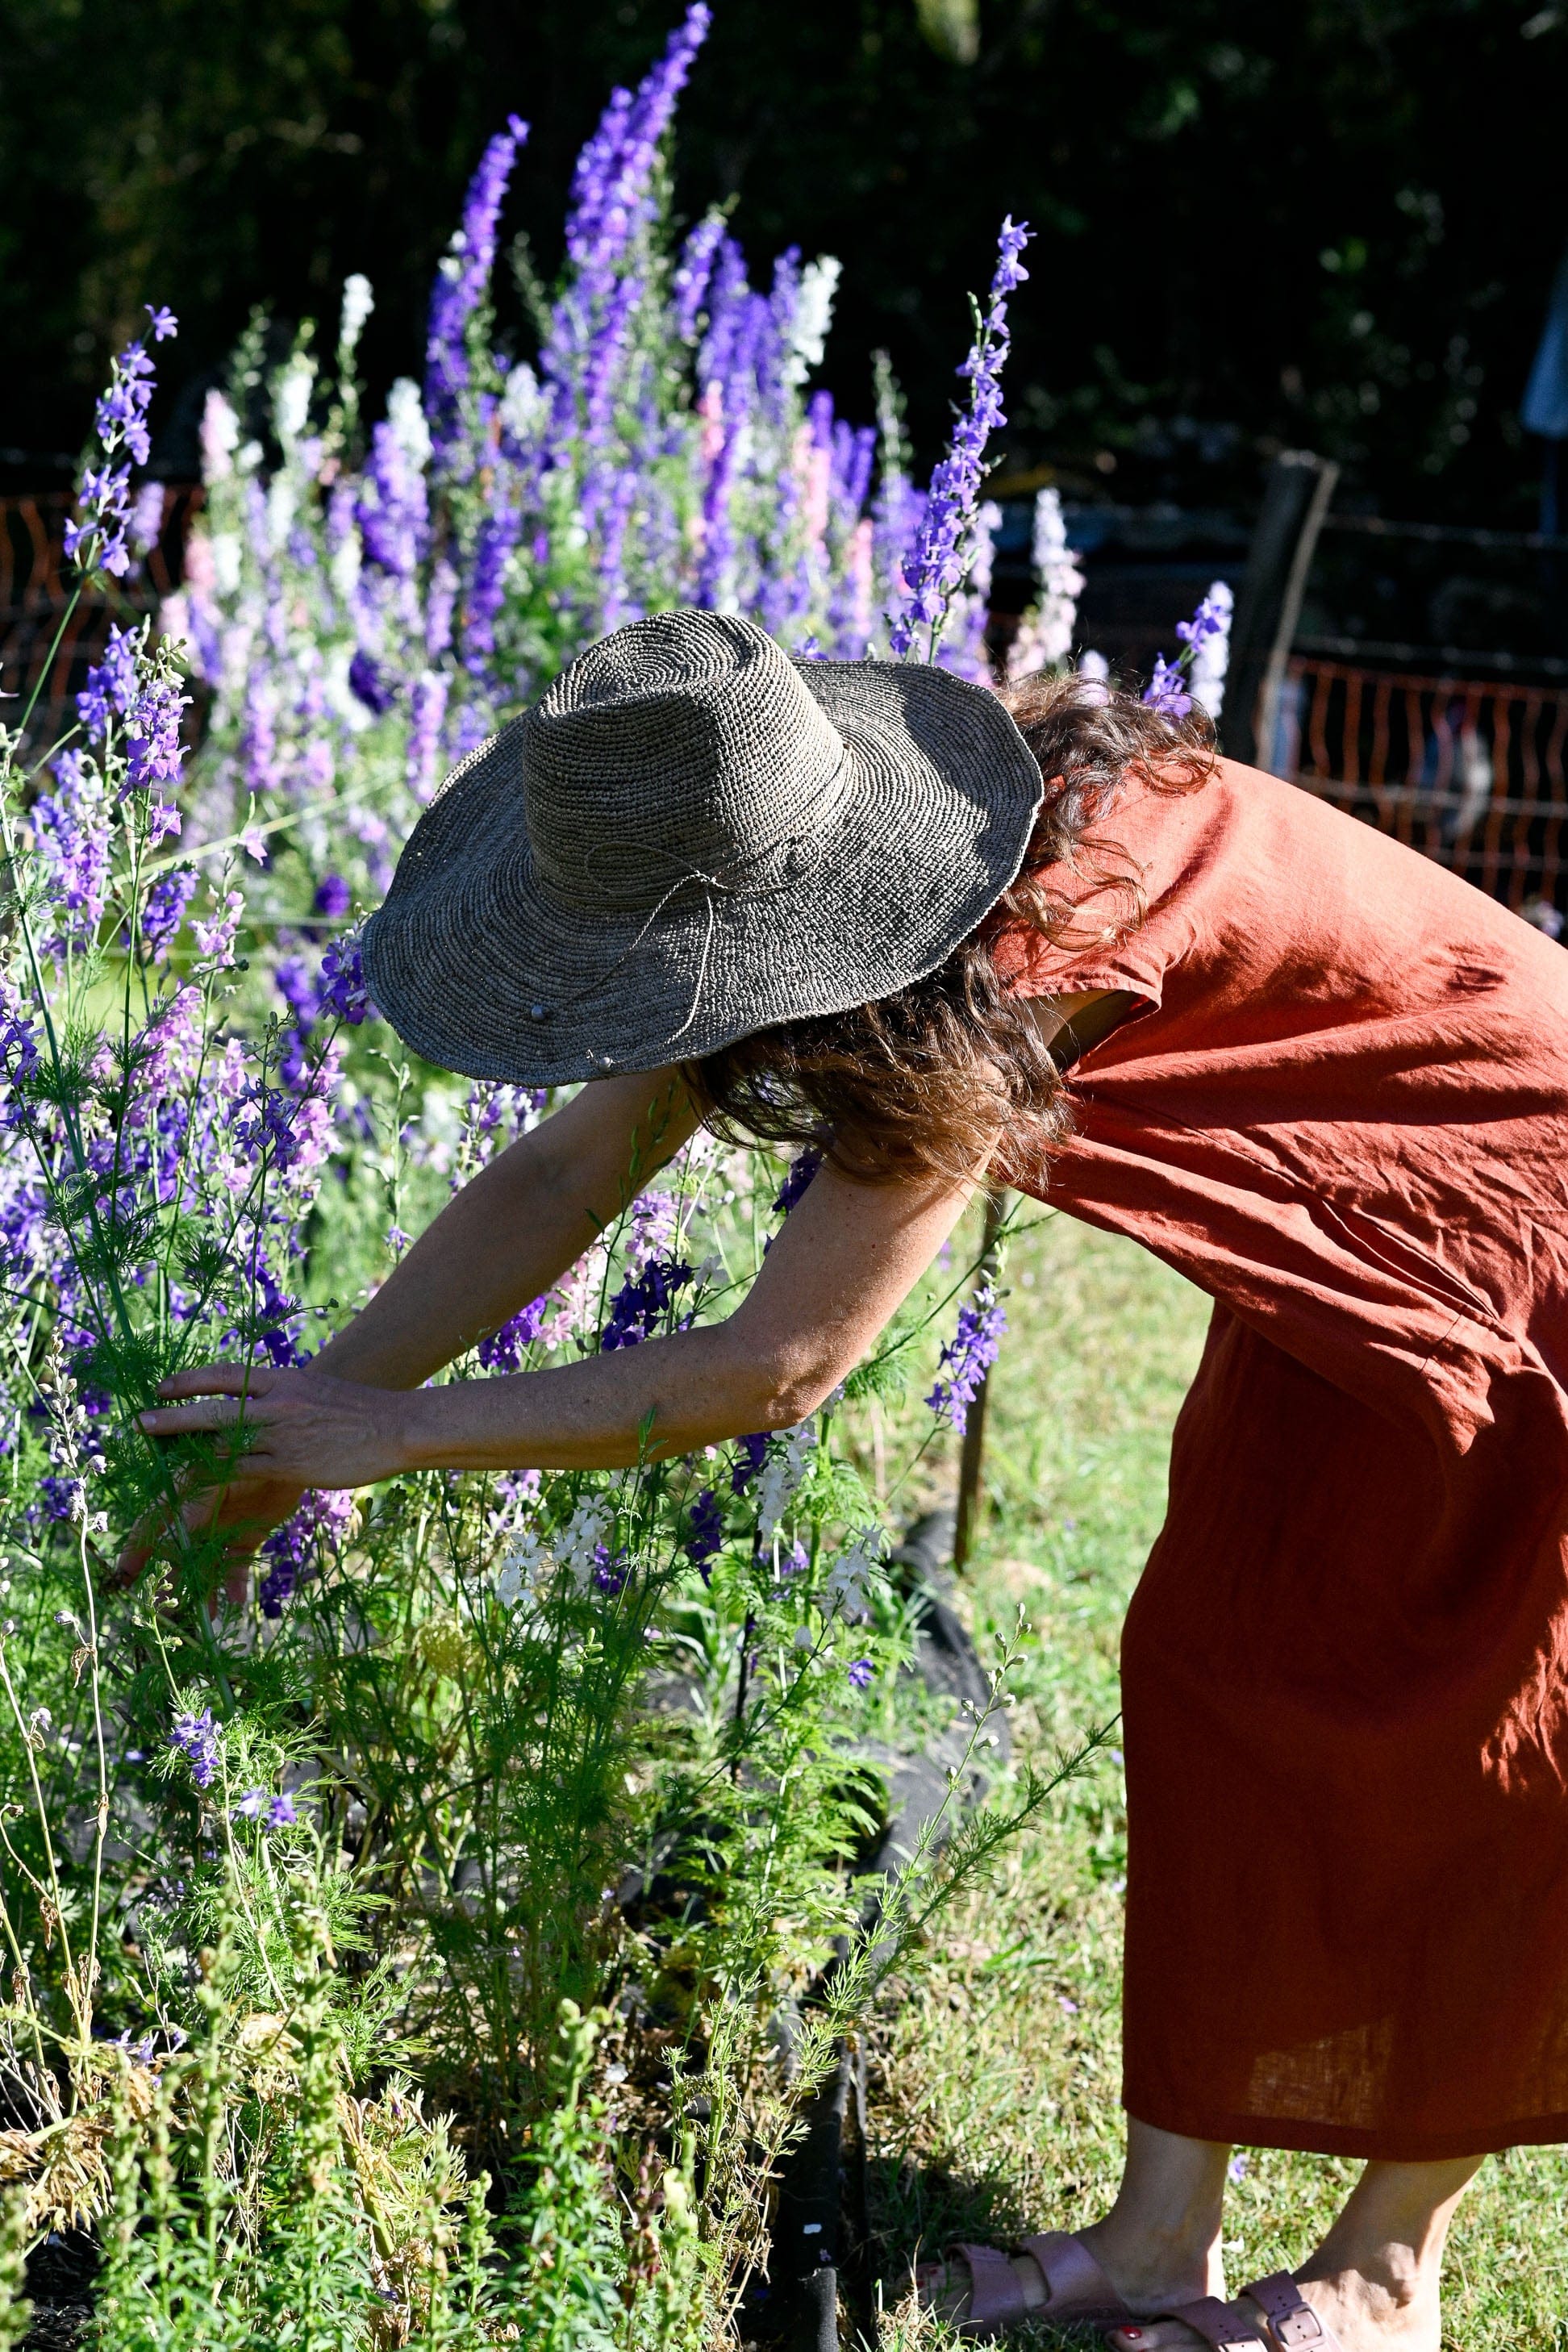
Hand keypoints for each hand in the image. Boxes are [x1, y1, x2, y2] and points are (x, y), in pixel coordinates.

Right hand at [114, 1470, 307, 1608]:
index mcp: (181, 1499)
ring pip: (207, 1567)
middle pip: (177, 1556)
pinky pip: (237, 1565)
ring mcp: (223, 1528)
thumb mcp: (210, 1478)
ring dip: (205, 1592)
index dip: (135, 1553)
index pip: (150, 1529)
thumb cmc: (244, 1453)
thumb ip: (187, 1511)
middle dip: (171, 1584)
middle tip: (166, 1613)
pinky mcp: (249, 1535)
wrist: (292, 1447)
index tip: (124, 1581)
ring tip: (206, 1618)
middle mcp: (199, 1517)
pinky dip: (235, 1584)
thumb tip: (161, 1545)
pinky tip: (235, 1601)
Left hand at [136, 1363, 413, 1492]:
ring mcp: (283, 1437)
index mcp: (284, 1380)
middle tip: (140, 1422)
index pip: (225, 1377)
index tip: (162, 1386)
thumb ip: (283, 1397)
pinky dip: (218, 1480)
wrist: (397, 1427)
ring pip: (223, 1446)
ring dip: (187, 1454)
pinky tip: (198, 1488)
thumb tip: (256, 1404)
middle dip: (173, 1417)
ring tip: (160, 1463)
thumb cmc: (361, 1411)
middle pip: (213, 1412)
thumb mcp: (316, 1390)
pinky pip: (244, 1474)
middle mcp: (277, 1405)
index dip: (189, 1381)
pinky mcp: (291, 1466)